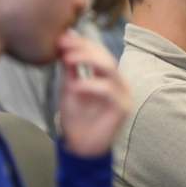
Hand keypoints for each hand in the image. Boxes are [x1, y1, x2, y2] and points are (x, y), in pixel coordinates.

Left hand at [57, 31, 130, 156]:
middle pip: (106, 57)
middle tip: (63, 45)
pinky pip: (108, 90)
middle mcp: (120, 84)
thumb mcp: (69, 87)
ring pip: (110, 68)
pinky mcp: (122, 108)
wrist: (80, 148)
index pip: (99, 53)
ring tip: (67, 59)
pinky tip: (75, 86)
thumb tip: (65, 40)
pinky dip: (91, 85)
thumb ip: (70, 67)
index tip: (61, 38)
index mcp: (109, 77)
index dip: (82, 43)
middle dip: (84, 48)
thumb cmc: (76, 119)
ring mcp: (124, 95)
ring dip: (88, 60)